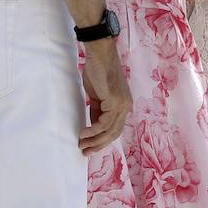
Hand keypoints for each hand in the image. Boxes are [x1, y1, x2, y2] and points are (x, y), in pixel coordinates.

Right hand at [79, 40, 131, 154]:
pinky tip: (83, 134)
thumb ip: (98, 110)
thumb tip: (93, 126)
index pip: (115, 129)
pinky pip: (104, 122)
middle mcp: (126, 106)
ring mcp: (122, 104)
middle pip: (114, 133)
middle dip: (98, 145)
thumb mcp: (97, 96)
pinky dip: (93, 130)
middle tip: (84, 152)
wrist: (100, 55)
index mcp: (124, 105)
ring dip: (94, 140)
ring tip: (81, 145)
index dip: (102, 140)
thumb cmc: (98, 72)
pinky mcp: (114, 101)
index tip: (89, 148)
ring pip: (109, 130)